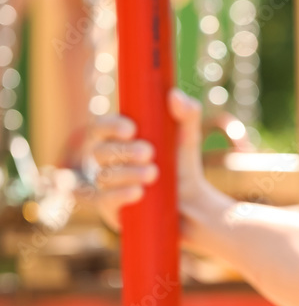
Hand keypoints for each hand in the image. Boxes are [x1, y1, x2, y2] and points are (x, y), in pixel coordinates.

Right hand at [87, 89, 209, 232]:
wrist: (192, 205)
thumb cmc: (183, 167)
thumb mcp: (188, 140)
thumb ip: (187, 115)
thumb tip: (175, 95)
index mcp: (120, 141)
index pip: (101, 128)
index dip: (110, 126)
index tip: (131, 129)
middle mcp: (109, 162)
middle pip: (99, 151)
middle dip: (124, 151)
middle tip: (149, 152)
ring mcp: (107, 186)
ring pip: (103, 176)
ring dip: (128, 173)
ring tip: (154, 174)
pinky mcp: (111, 210)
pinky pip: (104, 201)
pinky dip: (120, 195)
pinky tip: (138, 192)